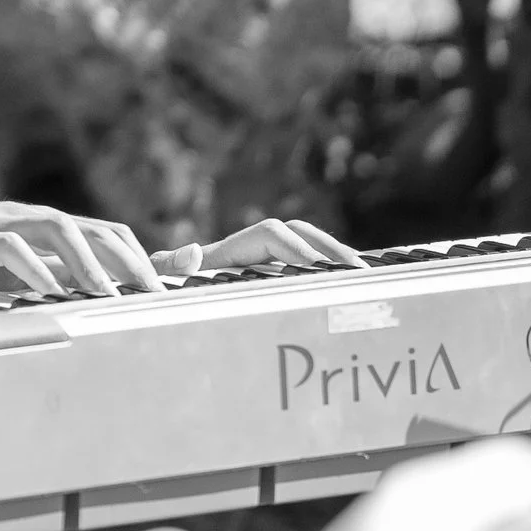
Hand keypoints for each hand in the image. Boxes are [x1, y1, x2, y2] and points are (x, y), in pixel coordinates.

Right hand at [0, 196, 168, 296]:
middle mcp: (27, 218)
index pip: (105, 233)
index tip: (175, 279)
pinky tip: (48, 290)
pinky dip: (33, 267)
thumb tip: (78, 303)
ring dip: (89, 261)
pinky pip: (8, 248)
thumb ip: (40, 276)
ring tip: (110, 293)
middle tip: (154, 293)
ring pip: (59, 229)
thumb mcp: (3, 268)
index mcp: (40, 227)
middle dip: (130, 258)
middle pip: (94, 227)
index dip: (141, 253)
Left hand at [152, 217, 364, 276]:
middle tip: (355, 271)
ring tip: (363, 279)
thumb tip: (191, 252)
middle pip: (299, 233)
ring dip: (336, 258)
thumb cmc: (170, 292)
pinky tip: (356, 291)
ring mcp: (269, 264)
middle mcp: (255, 251)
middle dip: (328, 247)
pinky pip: (311, 270)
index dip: (295, 246)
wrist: (167, 297)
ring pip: (310, 248)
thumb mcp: (170, 282)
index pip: (271, 233)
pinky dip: (333, 274)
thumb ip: (172, 268)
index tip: (315, 268)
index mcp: (234, 249)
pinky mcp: (279, 280)